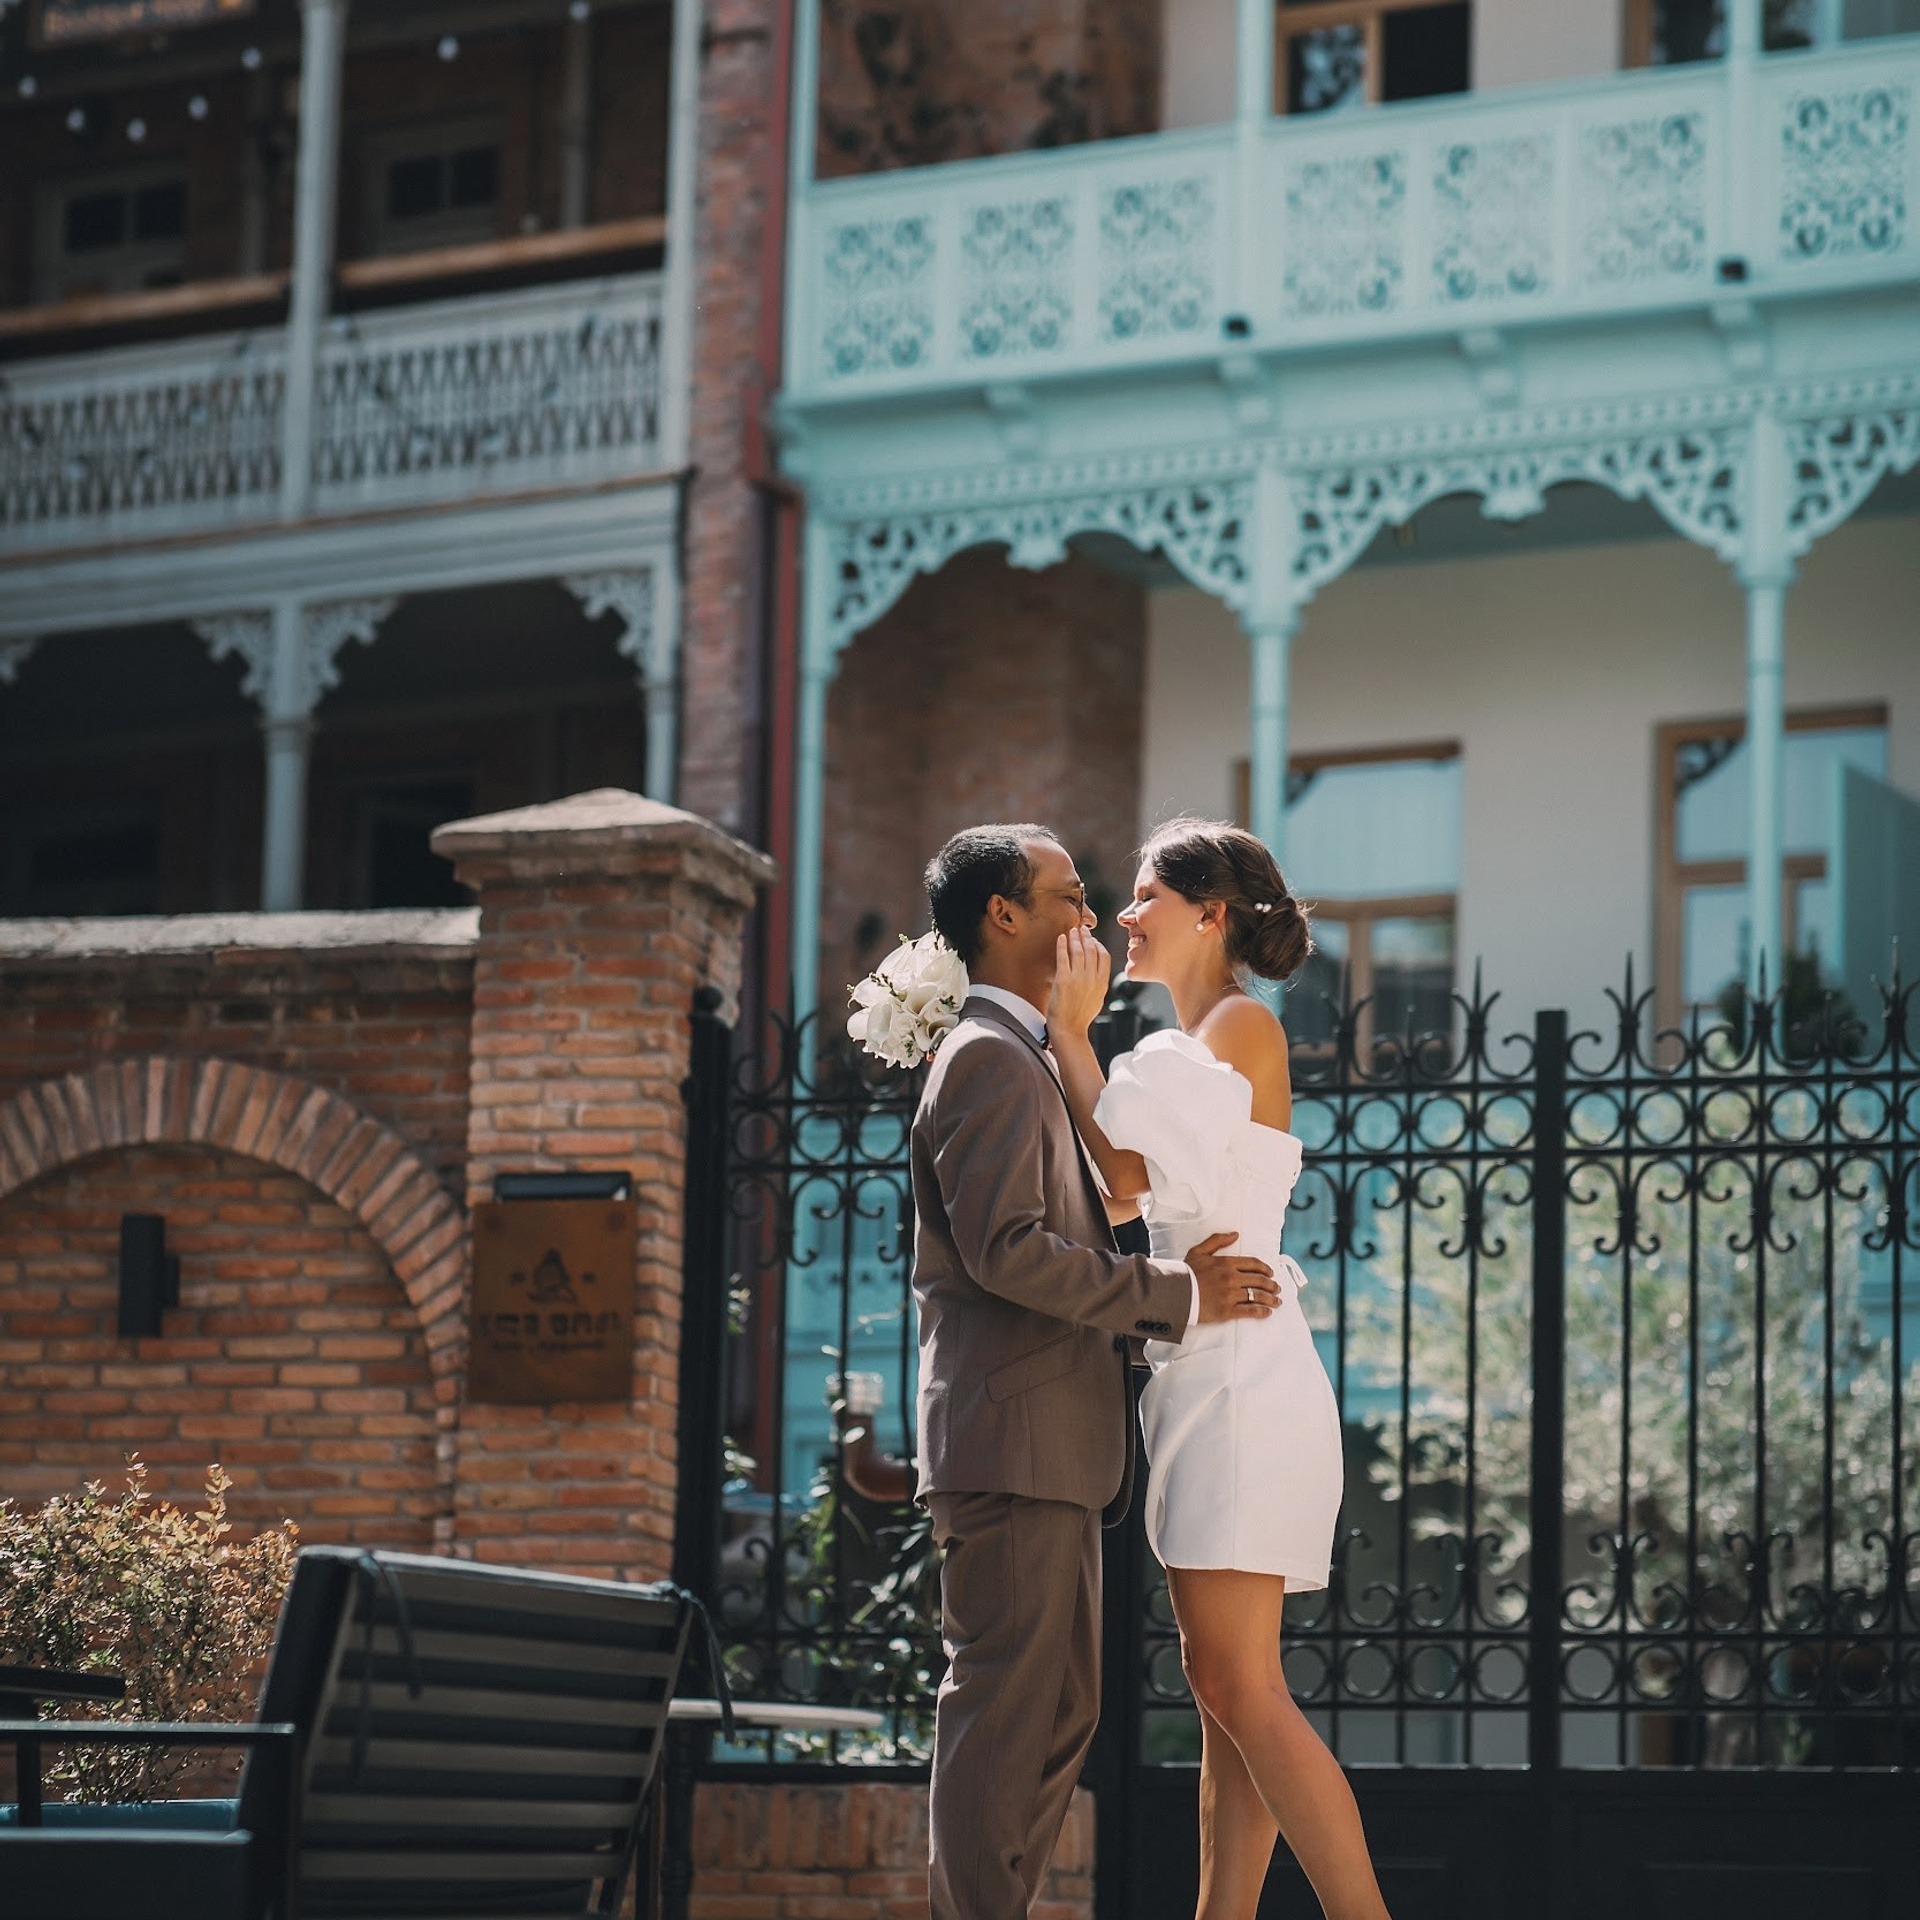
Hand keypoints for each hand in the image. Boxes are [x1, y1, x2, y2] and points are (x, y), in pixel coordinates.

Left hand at [1046, 927, 1110, 1047]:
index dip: (1098, 944)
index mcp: (1102, 982)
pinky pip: (1063, 957)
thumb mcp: (1097, 999)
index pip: (1104, 956)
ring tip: (1071, 931)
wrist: (1069, 1030)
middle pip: (1091, 950)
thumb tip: (1097, 971)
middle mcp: (1092, 978)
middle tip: (1081, 930)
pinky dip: (1062, 945)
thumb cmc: (1080, 1017)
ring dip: (1075, 938)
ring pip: (1078, 951)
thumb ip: (1098, 983)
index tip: (1092, 939)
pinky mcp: (1063, 980)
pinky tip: (1061, 938)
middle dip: (1086, 937)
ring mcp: (1078, 979)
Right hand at [1188, 1232, 1278, 1323]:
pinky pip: (1250, 1311)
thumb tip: (1235, 1234)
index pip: (1253, 1264)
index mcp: (1226, 1262)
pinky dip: (1262, 1311)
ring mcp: (1230, 1295)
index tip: (1271, 1273)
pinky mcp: (1227, 1311)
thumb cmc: (1185, 1272)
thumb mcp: (1198, 1251)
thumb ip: (1217, 1240)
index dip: (1265, 1268)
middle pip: (1259, 1280)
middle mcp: (1231, 1278)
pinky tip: (1268, 1312)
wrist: (1174, 1293)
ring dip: (1271, 1298)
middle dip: (1271, 1284)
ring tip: (1277, 1301)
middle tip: (1277, 1288)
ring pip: (1257, 1295)